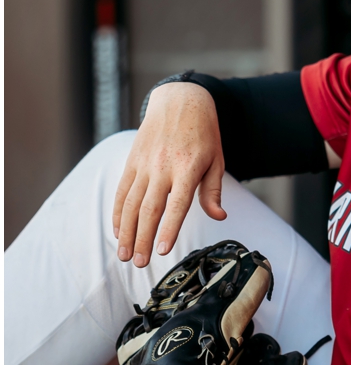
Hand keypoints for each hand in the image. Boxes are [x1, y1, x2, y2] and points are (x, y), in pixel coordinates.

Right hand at [112, 82, 227, 267]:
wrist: (180, 100)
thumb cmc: (204, 133)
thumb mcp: (216, 158)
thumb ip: (213, 190)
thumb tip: (219, 216)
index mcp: (188, 167)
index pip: (177, 204)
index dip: (169, 228)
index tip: (161, 250)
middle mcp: (163, 167)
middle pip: (149, 209)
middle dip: (142, 238)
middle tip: (139, 263)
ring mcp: (144, 164)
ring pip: (130, 203)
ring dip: (126, 232)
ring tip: (125, 255)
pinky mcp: (132, 161)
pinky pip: (122, 191)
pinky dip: (118, 212)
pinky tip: (118, 231)